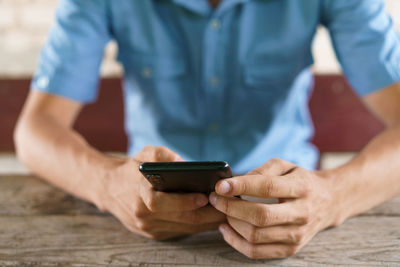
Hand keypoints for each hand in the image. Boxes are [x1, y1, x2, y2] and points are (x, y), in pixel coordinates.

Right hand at [100, 146, 225, 239]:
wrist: (109, 189)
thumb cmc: (132, 168)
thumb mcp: (146, 153)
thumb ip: (164, 156)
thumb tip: (187, 165)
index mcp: (138, 193)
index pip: (161, 202)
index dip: (185, 201)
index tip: (205, 196)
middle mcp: (142, 214)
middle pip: (180, 218)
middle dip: (207, 214)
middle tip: (227, 206)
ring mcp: (147, 228)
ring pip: (183, 228)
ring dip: (206, 222)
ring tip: (225, 212)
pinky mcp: (153, 234)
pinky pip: (180, 231)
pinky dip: (197, 226)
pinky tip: (211, 217)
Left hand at [209, 158, 338, 258]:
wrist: (328, 202)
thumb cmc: (300, 180)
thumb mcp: (285, 166)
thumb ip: (262, 170)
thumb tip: (236, 182)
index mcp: (301, 188)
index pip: (268, 188)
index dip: (241, 186)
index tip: (220, 185)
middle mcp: (302, 213)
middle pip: (260, 216)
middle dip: (231, 208)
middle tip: (216, 198)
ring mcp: (297, 235)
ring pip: (256, 236)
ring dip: (231, 224)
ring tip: (222, 211)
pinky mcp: (291, 249)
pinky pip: (257, 252)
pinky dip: (236, 242)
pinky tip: (226, 228)